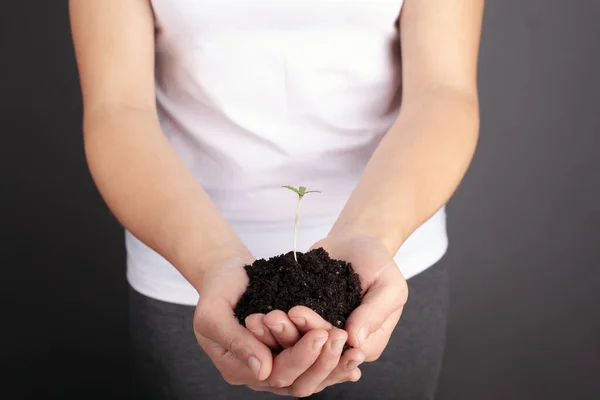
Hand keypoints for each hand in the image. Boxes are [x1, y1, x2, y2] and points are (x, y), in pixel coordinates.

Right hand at [193, 254, 341, 395]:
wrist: (226, 273)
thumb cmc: (216, 290)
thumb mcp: (213, 314)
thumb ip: (235, 342)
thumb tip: (263, 371)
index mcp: (237, 369)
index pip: (275, 374)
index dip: (300, 357)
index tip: (321, 334)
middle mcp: (258, 373)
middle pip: (296, 381)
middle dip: (322, 361)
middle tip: (340, 337)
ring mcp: (275, 363)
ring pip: (309, 378)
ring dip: (334, 366)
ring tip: (356, 352)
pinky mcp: (288, 352)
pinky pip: (313, 364)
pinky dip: (334, 363)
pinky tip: (355, 357)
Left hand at [249, 232, 407, 393]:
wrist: (355, 242)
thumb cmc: (378, 263)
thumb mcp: (390, 285)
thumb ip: (376, 312)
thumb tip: (356, 340)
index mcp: (366, 344)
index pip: (341, 350)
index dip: (321, 337)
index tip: (301, 315)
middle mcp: (340, 345)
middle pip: (315, 351)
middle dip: (293, 336)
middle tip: (274, 316)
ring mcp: (319, 335)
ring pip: (297, 344)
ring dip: (278, 333)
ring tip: (263, 316)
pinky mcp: (302, 323)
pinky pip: (286, 328)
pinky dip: (271, 325)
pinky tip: (256, 315)